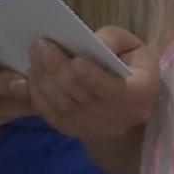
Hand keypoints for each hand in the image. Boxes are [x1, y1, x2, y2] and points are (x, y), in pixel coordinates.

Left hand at [27, 26, 159, 141]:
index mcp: (141, 92)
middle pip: (84, 98)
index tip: (75, 59)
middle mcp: (122, 117)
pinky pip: (54, 118)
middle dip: (59, 71)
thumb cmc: (130, 64)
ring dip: (45, 83)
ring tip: (34, 57)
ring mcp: (99, 130)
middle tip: (40, 46)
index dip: (93, 77)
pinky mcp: (79, 134)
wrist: (128, 101)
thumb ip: (113, 39)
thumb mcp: (131, 44)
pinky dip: (40, 98)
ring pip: (65, 110)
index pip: (114, 89)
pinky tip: (32, 77)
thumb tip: (92, 42)